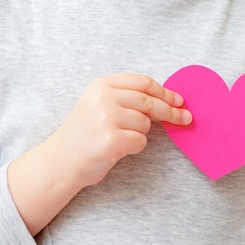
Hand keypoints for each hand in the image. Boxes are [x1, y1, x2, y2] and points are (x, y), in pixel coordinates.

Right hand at [45, 73, 191, 188]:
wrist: (60, 162)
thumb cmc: (85, 135)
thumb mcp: (99, 105)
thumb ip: (127, 97)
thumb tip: (169, 99)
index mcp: (101, 85)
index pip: (143, 82)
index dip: (165, 91)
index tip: (179, 100)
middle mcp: (103, 97)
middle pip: (150, 102)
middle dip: (171, 111)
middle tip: (185, 119)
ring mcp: (106, 117)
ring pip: (145, 123)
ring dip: (139, 133)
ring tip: (118, 138)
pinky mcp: (111, 139)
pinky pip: (140, 141)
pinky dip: (134, 147)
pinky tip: (116, 149)